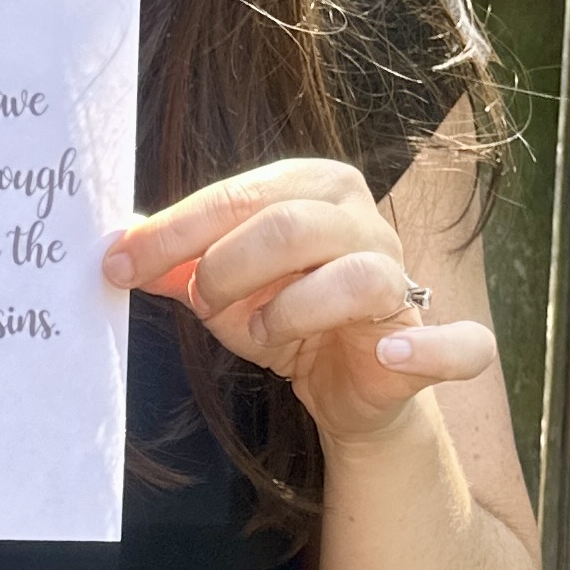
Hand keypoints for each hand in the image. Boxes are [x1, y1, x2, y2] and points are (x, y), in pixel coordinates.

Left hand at [101, 157, 497, 451]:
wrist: (344, 381)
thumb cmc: (283, 313)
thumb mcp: (219, 285)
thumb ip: (172, 264)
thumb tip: (114, 245)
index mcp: (312, 188)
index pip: (236, 195)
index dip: (170, 232)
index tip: (116, 262)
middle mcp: (363, 220)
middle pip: (289, 227)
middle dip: (227, 268)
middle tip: (202, 302)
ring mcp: (401, 277)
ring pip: (356, 278)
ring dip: (292, 313)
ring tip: (263, 333)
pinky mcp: (427, 340)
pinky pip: (455, 343)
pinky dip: (428, 348)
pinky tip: (392, 351)